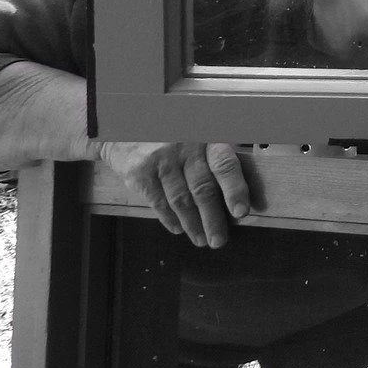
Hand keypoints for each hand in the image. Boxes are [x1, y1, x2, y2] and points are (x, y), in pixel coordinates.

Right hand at [95, 140, 249, 248]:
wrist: (127, 126)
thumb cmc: (174, 136)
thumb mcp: (198, 138)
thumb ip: (215, 161)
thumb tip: (235, 199)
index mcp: (206, 137)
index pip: (224, 164)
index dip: (234, 189)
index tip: (240, 212)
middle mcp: (185, 147)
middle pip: (203, 189)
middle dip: (213, 219)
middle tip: (219, 240)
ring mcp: (161, 159)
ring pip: (181, 200)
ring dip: (193, 224)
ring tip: (202, 239)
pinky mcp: (140, 171)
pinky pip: (159, 202)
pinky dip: (170, 219)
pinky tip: (179, 228)